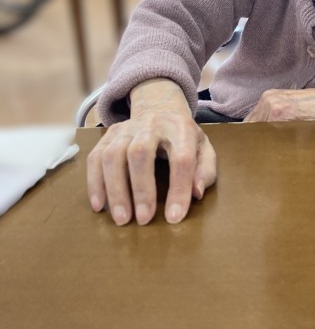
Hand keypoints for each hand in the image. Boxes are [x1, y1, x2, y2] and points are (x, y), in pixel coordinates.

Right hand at [87, 79, 216, 225]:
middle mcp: (151, 124)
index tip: (174, 217)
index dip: (178, 189)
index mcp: (181, 129)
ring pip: (112, 155)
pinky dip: (95, 183)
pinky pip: (95, 158)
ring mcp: (126, 128)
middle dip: (141, 189)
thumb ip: (205, 171)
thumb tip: (196, 194)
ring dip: (115, 190)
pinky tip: (99, 206)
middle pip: (140, 153)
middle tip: (143, 220)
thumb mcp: (203, 150)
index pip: (181, 159)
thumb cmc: (184, 139)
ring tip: (122, 219)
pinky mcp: (108, 135)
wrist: (160, 108)